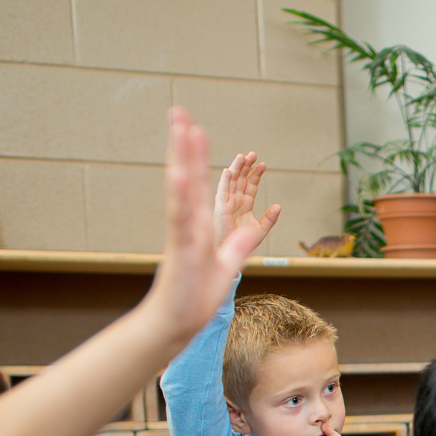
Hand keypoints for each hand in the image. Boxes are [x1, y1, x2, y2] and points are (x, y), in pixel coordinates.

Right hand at [145, 111, 270, 348]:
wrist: (178, 323)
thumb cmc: (197, 295)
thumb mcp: (229, 262)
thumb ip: (242, 242)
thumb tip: (257, 225)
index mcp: (199, 225)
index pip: (201, 184)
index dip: (200, 156)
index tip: (196, 128)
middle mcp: (187, 223)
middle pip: (187, 176)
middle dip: (184, 144)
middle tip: (178, 112)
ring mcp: (182, 234)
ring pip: (182, 189)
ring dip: (182, 158)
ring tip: (180, 129)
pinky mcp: (181, 250)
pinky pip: (180, 220)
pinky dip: (181, 197)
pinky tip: (180, 175)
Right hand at [213, 151, 280, 248]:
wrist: (230, 256)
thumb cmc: (242, 245)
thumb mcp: (260, 230)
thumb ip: (270, 219)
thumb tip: (278, 206)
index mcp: (244, 204)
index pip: (251, 185)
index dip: (256, 174)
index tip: (263, 164)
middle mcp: (235, 201)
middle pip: (241, 179)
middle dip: (246, 166)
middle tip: (253, 154)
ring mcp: (227, 203)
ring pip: (231, 182)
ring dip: (236, 169)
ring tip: (243, 156)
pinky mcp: (220, 209)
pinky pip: (221, 192)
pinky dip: (224, 181)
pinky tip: (228, 170)